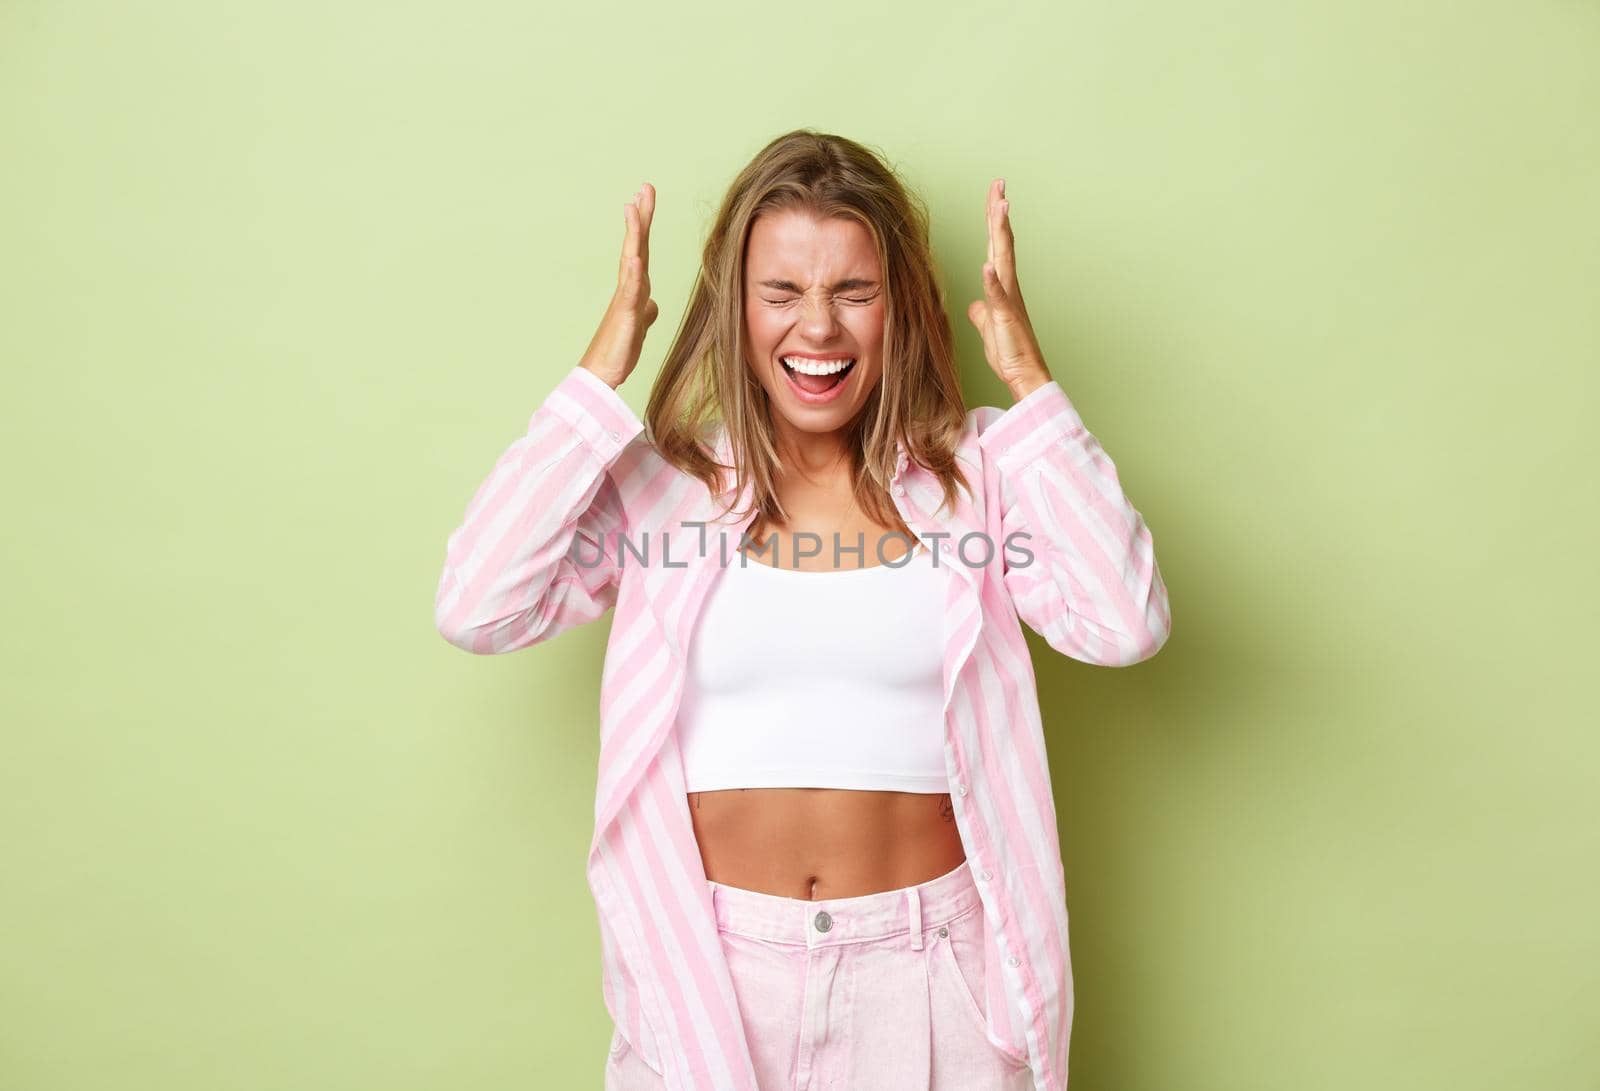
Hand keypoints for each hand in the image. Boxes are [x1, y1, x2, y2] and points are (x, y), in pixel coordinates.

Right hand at [580, 183, 659, 389]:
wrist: (602, 374)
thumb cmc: (617, 351)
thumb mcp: (639, 326)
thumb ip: (644, 310)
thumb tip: (651, 303)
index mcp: (634, 288)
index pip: (641, 250)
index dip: (643, 224)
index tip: (644, 198)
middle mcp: (629, 288)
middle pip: (637, 246)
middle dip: (641, 216)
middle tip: (645, 187)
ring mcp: (625, 300)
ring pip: (632, 260)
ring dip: (634, 234)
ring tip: (634, 208)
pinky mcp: (625, 317)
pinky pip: (630, 292)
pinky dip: (633, 273)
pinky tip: (635, 256)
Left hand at [966, 178, 1051, 400]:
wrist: (1022, 374)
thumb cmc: (1009, 352)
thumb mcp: (987, 327)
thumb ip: (982, 310)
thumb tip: (975, 303)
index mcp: (1001, 286)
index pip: (995, 245)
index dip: (993, 220)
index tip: (995, 194)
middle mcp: (1007, 287)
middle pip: (1001, 242)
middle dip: (998, 212)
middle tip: (999, 184)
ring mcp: (1008, 300)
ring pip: (1003, 259)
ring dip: (1000, 233)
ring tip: (1000, 206)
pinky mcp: (1006, 318)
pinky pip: (998, 297)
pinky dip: (992, 281)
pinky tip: (988, 265)